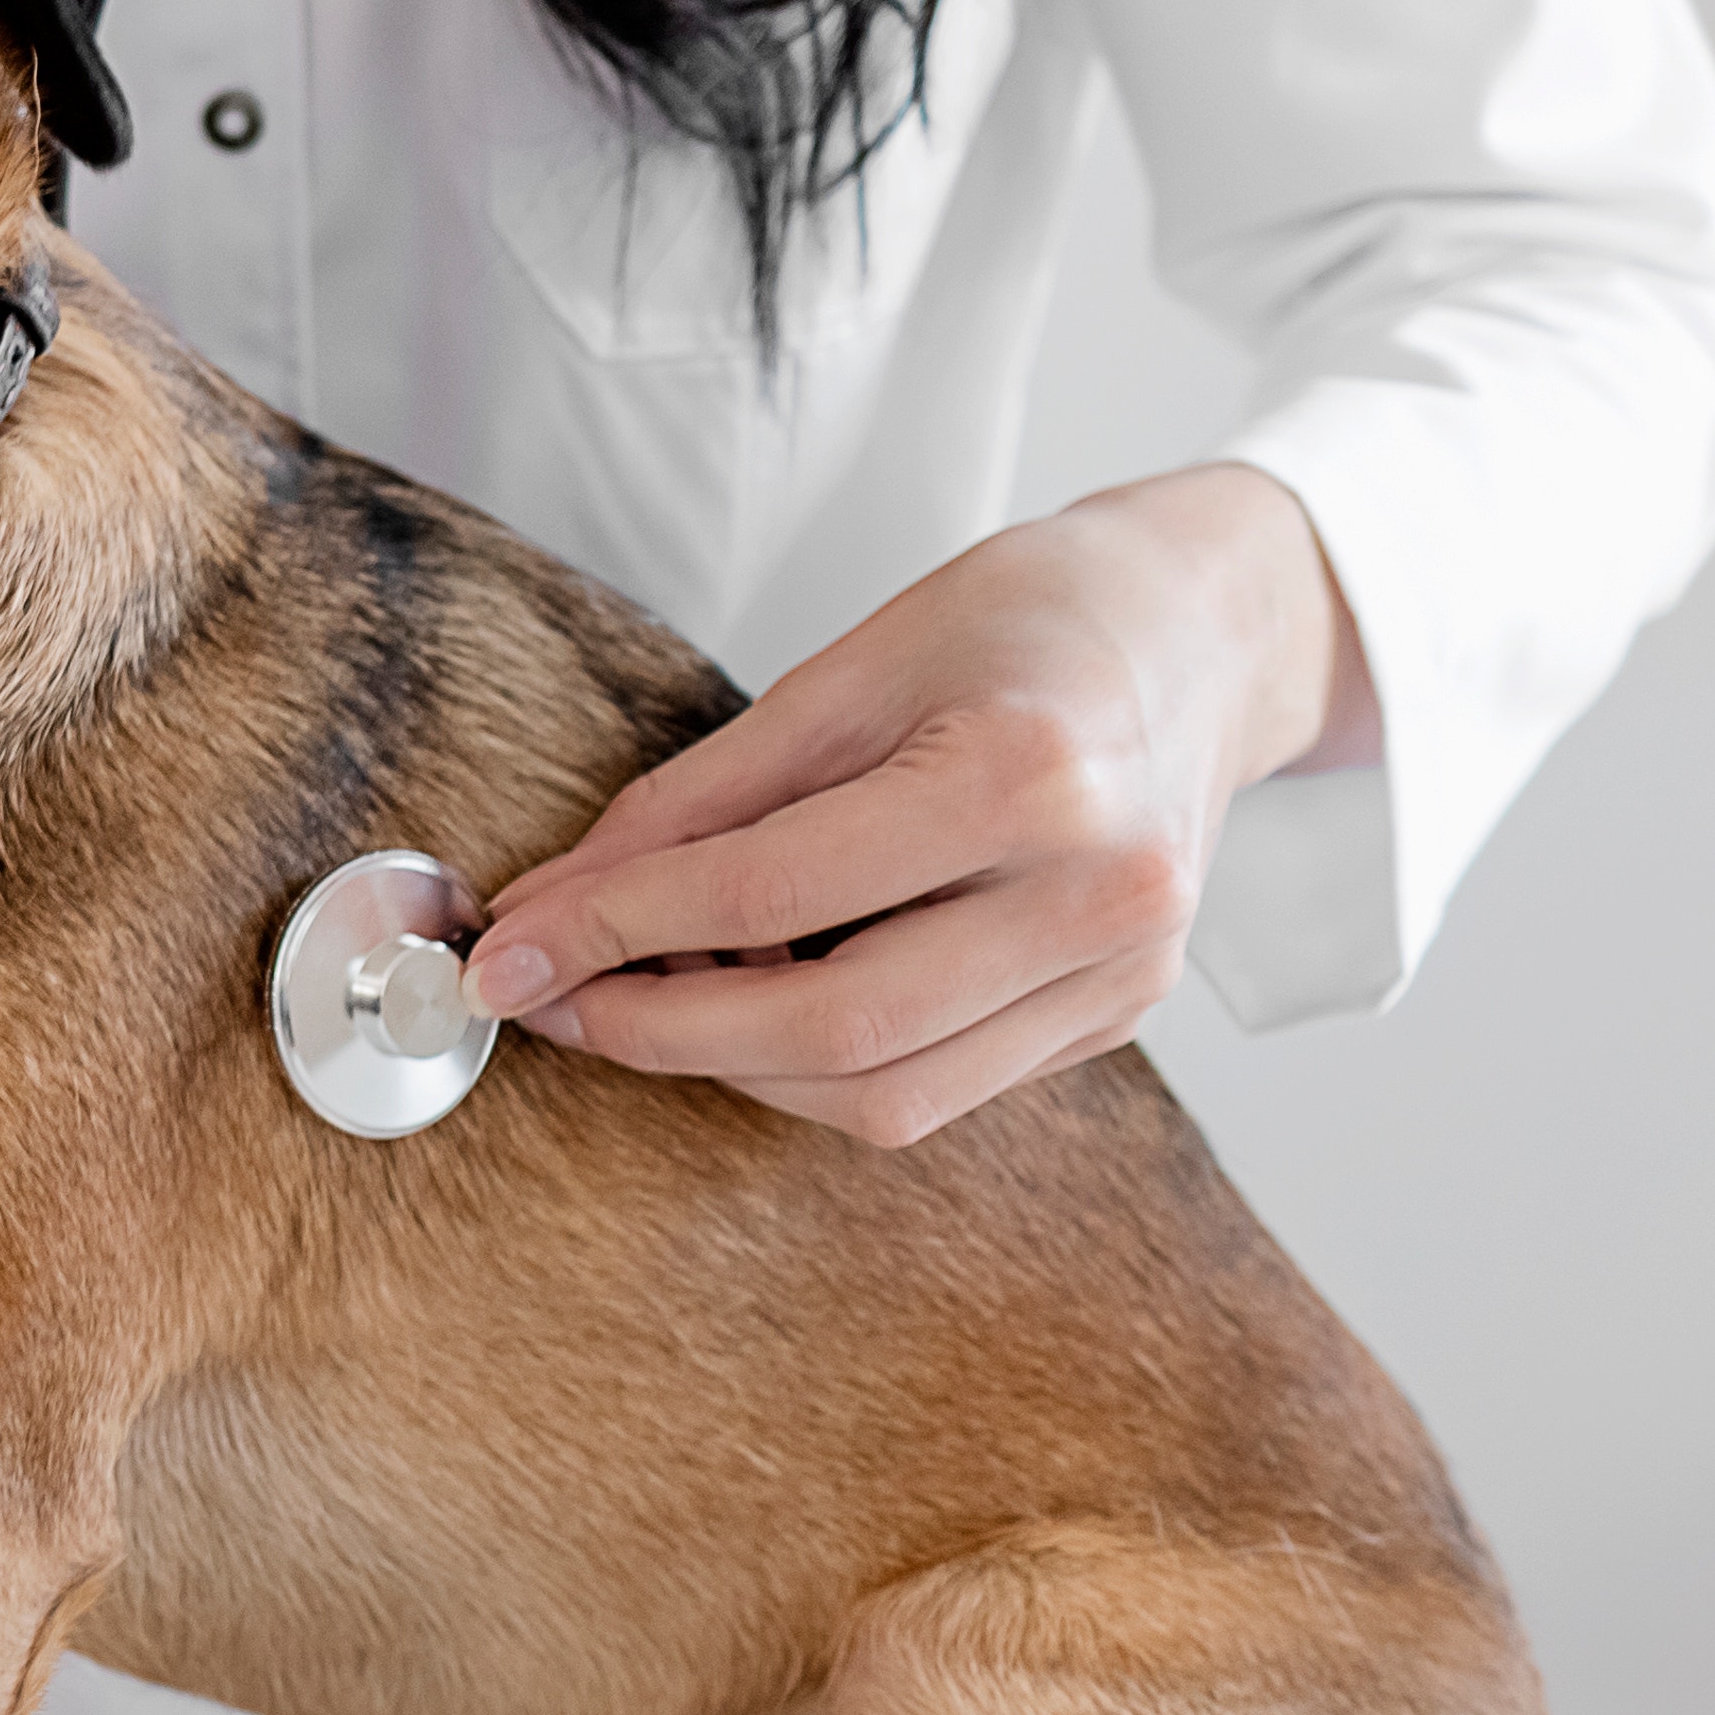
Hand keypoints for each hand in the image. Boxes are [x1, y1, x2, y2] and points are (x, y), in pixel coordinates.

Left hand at [464, 465, 1374, 1148]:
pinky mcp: (1116, 1018)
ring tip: (651, 993)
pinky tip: (762, 999)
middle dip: (662, 1032)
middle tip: (555, 999)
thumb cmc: (1034, 619)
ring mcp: (1122, 976)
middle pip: (836, 1031)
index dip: (615, 931)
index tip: (508, 951)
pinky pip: (939, 1088)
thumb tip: (555, 903)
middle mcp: (1095, 895)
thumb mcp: (851, 667)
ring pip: (885, 1095)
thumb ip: (701, 799)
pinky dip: (823, 1063)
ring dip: (737, 1063)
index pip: (772, 891)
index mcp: (1028, 775)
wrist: (1206, 633)